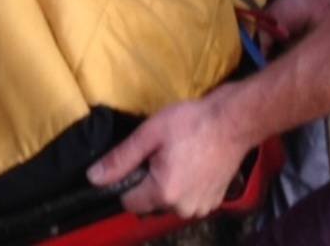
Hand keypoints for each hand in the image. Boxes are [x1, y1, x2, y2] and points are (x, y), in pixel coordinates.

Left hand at [85, 95, 249, 219]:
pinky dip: (186, 187)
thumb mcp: (150, 134)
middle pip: (149, 204)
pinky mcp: (214, 202)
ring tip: (180, 156)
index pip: (128, 202)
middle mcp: (182, 209)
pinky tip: (194, 164)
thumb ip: (120, 159)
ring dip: (168, 186)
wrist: (235, 121)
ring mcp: (201, 208)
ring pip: (169, 202)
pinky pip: (188, 200)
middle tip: (161, 154)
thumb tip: (93, 178)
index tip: (139, 161)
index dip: (127, 182)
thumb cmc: (192, 123)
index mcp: (163, 193)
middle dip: (148, 183)